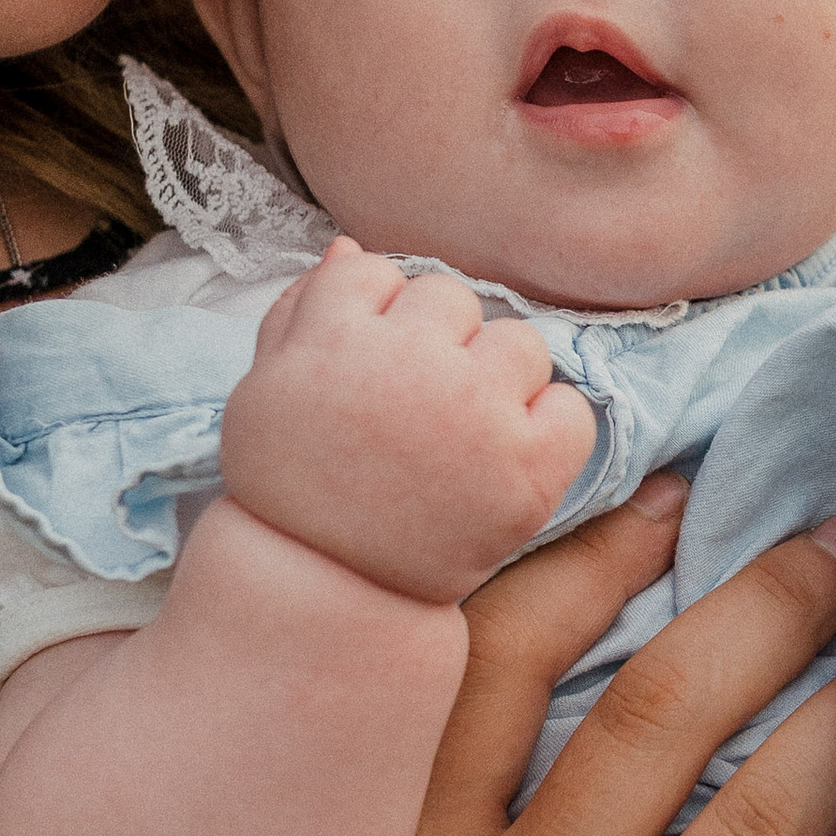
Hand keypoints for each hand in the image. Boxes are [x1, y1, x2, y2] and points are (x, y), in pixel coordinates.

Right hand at [221, 241, 597, 603]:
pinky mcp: (527, 468)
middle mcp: (410, 362)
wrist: (326, 589)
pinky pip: (571, 408)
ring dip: (498, 378)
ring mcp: (475, 413)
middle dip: (435, 341)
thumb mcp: (264, 391)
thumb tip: (350, 246)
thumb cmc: (289, 488)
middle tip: (414, 406)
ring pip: (519, 343)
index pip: (374, 271)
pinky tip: (507, 457)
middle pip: (449, 298)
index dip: (370, 316)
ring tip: (463, 432)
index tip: (362, 366)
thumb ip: (299, 311)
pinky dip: (550, 429)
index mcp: (335, 337)